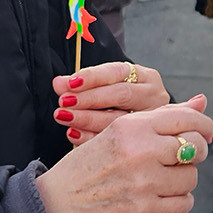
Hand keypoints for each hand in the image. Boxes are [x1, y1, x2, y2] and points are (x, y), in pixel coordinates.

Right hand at [34, 101, 212, 212]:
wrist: (56, 203)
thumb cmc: (87, 166)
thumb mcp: (119, 131)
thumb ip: (162, 117)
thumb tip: (201, 102)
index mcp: (132, 126)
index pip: (187, 119)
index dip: (203, 126)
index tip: (206, 134)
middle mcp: (140, 151)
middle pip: (194, 148)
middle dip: (192, 154)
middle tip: (179, 159)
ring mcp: (143, 183)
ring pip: (190, 178)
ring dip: (180, 180)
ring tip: (158, 180)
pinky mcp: (144, 212)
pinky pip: (183, 204)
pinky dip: (175, 202)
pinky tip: (157, 197)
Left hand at [52, 61, 170, 141]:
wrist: (149, 122)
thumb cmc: (122, 99)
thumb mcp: (107, 85)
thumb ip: (82, 83)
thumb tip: (59, 83)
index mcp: (146, 77)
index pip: (117, 72)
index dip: (93, 77)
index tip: (70, 83)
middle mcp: (153, 96)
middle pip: (120, 95)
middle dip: (89, 98)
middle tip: (64, 102)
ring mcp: (151, 119)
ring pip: (117, 119)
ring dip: (86, 118)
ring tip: (63, 116)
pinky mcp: (144, 140)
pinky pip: (114, 140)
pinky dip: (90, 137)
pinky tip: (73, 133)